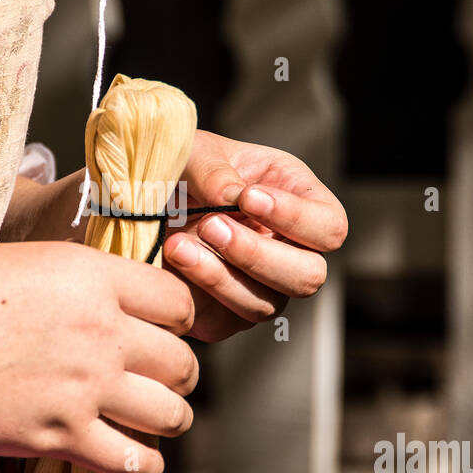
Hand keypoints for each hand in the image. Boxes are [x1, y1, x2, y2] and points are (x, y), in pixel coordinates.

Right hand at [0, 241, 196, 472]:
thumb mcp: (23, 261)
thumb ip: (78, 279)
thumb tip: (111, 295)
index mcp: (91, 276)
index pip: (178, 303)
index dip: (177, 318)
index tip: (164, 329)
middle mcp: (99, 331)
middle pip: (183, 361)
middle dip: (178, 370)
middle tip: (162, 376)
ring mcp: (82, 388)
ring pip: (173, 413)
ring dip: (170, 416)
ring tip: (155, 416)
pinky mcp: (59, 438)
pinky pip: (135, 462)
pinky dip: (143, 463)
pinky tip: (134, 455)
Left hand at [163, 130, 347, 341]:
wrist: (142, 203)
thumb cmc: (184, 170)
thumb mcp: (195, 153)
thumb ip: (214, 169)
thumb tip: (232, 196)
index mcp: (298, 202)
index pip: (329, 226)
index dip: (296, 218)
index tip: (248, 198)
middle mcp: (288, 252)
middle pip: (309, 276)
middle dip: (257, 253)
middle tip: (210, 225)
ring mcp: (261, 288)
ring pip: (266, 304)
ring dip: (222, 276)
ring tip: (179, 244)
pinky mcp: (225, 315)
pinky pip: (226, 320)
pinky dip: (199, 292)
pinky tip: (174, 262)